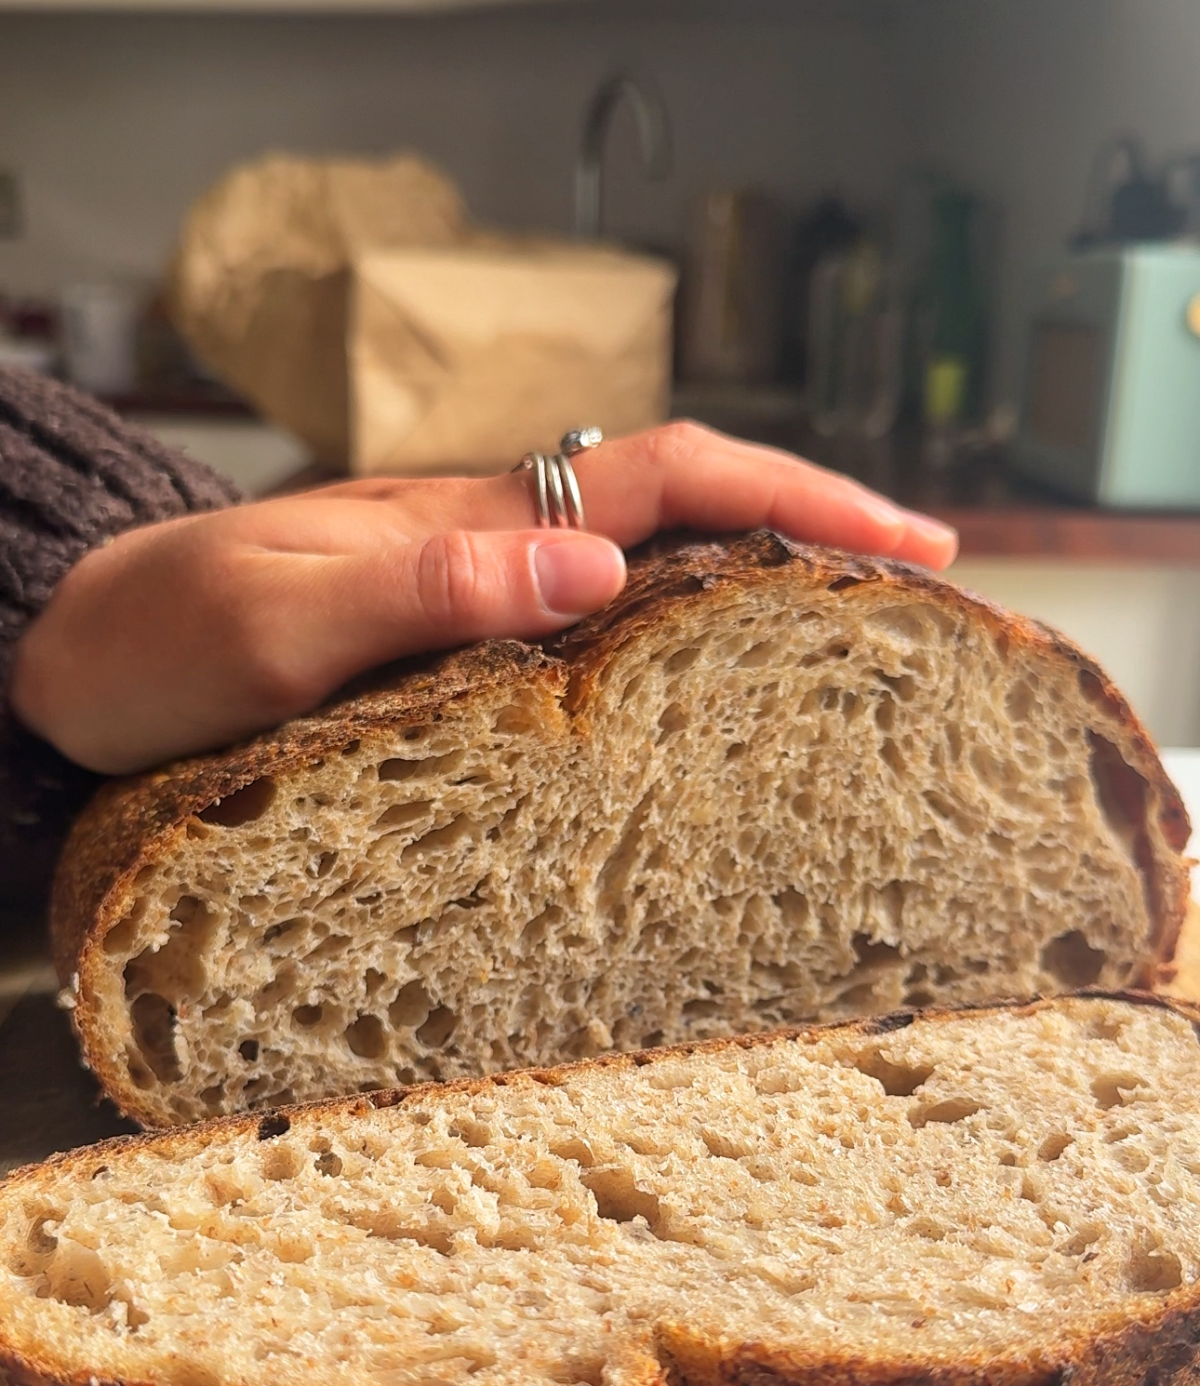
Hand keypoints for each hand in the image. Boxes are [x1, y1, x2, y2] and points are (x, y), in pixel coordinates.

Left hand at [10, 421, 957, 775]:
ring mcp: (475, 604)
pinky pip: (592, 648)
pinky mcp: (451, 660)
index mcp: (470, 521)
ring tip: (854, 666)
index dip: (801, 501)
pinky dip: (674, 665)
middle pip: (690, 518)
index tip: (910, 549)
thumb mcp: (269, 619)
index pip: (671, 479)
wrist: (65, 663)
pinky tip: (704, 719)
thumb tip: (590, 570)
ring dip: (759, 605)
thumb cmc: (152, 643)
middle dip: (815, 545)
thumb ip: (418, 590)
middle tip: (922, 613)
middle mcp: (490, 551)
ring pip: (652, 583)